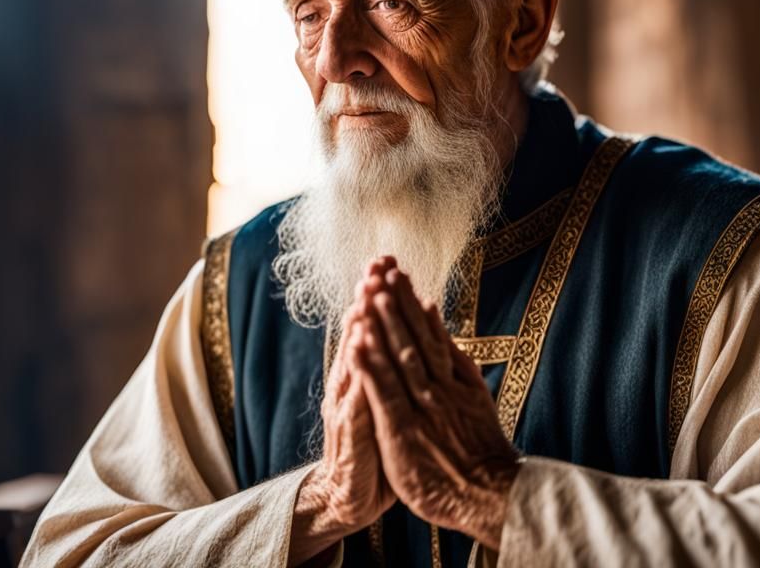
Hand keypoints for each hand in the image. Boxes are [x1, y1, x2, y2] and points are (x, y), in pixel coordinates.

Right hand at [289, 261, 397, 564]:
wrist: (347, 497)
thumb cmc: (374, 451)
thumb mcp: (387, 406)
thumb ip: (392, 372)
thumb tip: (412, 335)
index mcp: (364, 377)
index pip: (370, 328)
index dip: (377, 296)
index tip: (385, 262)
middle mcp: (352, 386)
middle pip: (360, 336)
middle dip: (367, 300)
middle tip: (374, 265)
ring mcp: (348, 408)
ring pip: (354, 363)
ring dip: (358, 329)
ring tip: (364, 296)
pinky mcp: (350, 435)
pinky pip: (354, 400)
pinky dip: (356, 375)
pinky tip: (357, 352)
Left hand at [349, 262, 519, 550]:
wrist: (490, 497)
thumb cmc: (482, 456)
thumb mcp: (477, 403)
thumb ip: (462, 369)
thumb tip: (448, 335)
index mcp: (454, 381)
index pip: (428, 334)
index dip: (410, 303)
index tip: (397, 274)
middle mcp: (438, 388)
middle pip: (414, 336)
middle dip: (396, 301)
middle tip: (382, 267)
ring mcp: (421, 408)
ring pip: (399, 357)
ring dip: (384, 322)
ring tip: (370, 290)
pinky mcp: (404, 431)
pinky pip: (385, 392)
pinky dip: (371, 365)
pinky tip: (358, 341)